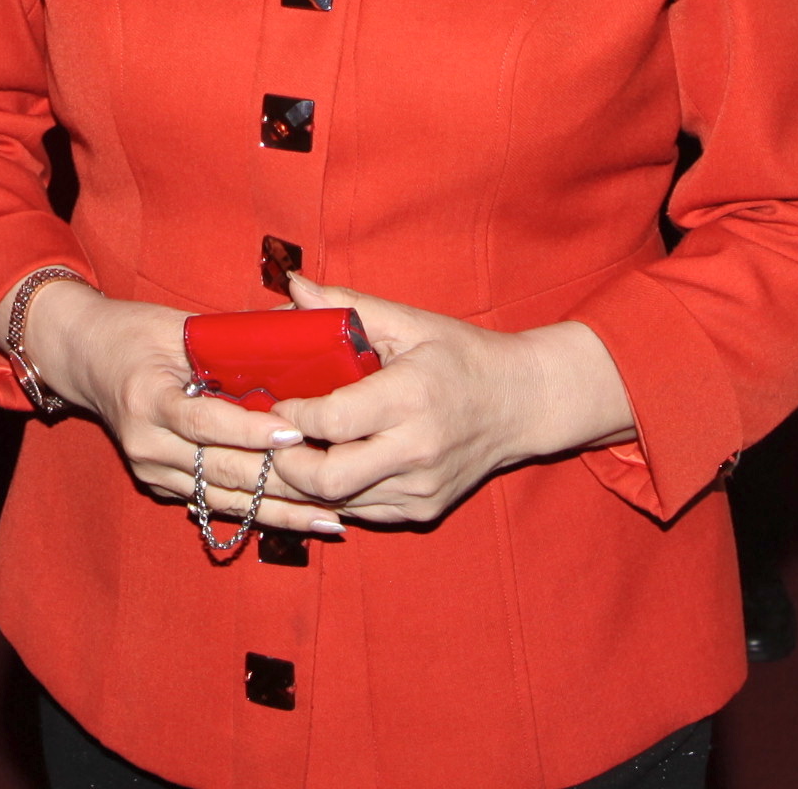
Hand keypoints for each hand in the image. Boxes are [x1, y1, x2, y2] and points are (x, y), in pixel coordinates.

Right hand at [14, 281, 345, 537]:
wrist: (85, 359)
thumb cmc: (136, 333)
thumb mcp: (176, 327)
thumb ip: (227, 341)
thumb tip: (295, 338)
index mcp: (146, 398)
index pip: (203, 422)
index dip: (249, 430)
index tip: (293, 431)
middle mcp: (145, 443)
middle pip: (221, 469)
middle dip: (281, 479)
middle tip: (334, 481)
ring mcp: (150, 470)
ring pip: (225, 498)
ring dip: (280, 510)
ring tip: (330, 518)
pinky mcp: (159, 486)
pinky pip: (216, 504)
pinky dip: (260, 513)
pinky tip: (300, 520)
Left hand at [264, 276, 632, 529]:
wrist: (523, 403)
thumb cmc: (463, 357)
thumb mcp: (410, 322)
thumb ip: (347, 304)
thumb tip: (293, 286)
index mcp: (410, 397)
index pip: (332, 420)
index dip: (291, 415)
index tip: (275, 401)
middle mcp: (416, 450)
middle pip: (326, 479)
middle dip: (285, 462)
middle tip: (273, 438)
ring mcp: (421, 487)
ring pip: (337, 503)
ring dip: (304, 482)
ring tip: (290, 452)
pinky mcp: (423, 509)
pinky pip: (361, 512)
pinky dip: (336, 494)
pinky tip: (328, 467)